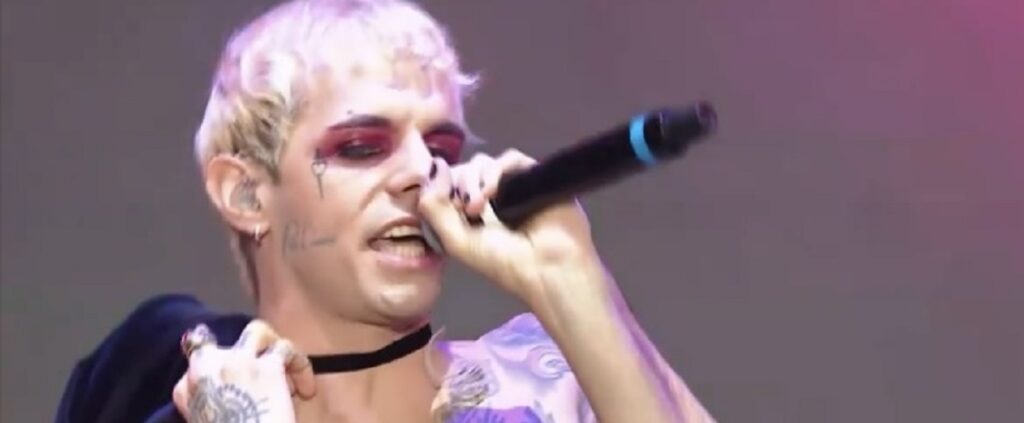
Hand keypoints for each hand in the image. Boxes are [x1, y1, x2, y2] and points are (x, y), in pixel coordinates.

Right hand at [172, 321, 315, 422]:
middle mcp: (206, 367)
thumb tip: (239, 394)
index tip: (242, 389)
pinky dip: (300, 366)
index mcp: (185, 390)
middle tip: (267, 376)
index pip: (199, 362)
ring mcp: (237, 362)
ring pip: (258, 332)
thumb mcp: (209, 418)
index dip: (224, 373)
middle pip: (227, 342)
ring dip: (274, 349)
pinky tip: (306, 390)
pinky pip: (286, 349)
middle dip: (248, 354)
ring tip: (287, 374)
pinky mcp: (267, 367)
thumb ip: (215, 403)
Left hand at [418, 149, 605, 303]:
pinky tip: (492, 193)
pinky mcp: (532, 174)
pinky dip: (494, 171)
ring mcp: (512, 185)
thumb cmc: (503, 262)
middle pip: (463, 171)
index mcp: (471, 214)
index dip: (441, 189)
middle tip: (467, 211)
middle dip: (457, 186)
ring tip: (477, 207)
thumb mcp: (455, 241)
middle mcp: (490, 197)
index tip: (444, 205)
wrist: (547, 268)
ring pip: (482, 163)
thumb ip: (433, 207)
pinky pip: (509, 159)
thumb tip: (435, 165)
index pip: (447, 185)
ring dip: (473, 180)